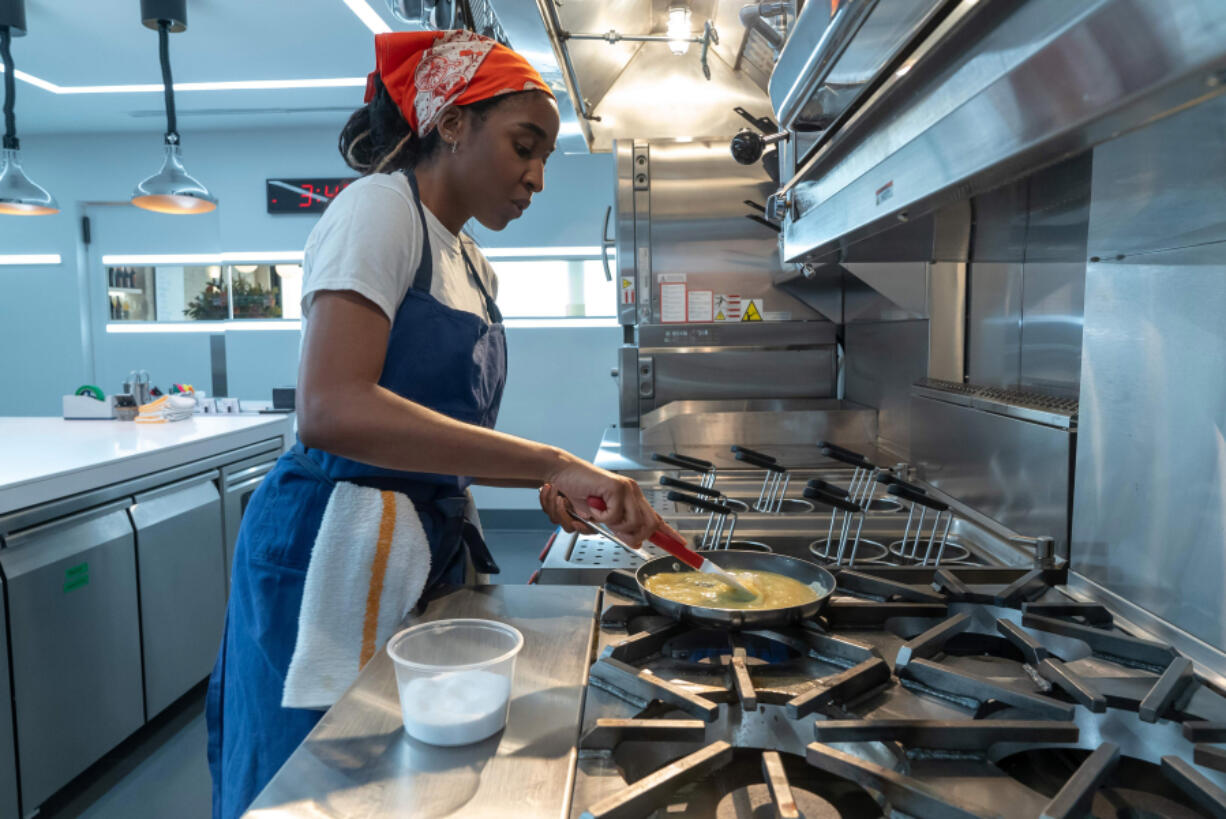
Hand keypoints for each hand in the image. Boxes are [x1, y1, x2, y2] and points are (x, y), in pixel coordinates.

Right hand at [538, 455, 682, 547]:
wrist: (563, 475)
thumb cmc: (578, 493)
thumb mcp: (601, 517)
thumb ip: (619, 528)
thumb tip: (634, 541)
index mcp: (632, 499)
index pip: (655, 518)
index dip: (669, 533)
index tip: (681, 545)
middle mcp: (633, 493)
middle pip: (649, 526)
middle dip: (631, 535)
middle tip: (613, 529)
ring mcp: (627, 490)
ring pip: (633, 523)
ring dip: (612, 525)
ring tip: (598, 514)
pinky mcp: (617, 488)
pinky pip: (615, 516)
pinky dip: (600, 516)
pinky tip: (593, 505)